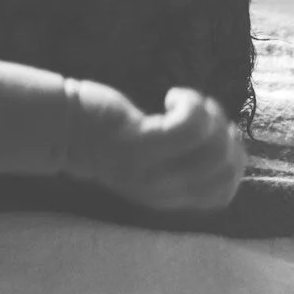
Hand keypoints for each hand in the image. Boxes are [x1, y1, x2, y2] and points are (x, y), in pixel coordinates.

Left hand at [64, 84, 247, 212]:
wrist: (60, 128)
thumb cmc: (106, 135)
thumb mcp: (147, 160)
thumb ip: (179, 161)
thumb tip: (223, 139)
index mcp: (167, 197)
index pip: (221, 195)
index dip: (232, 162)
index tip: (214, 135)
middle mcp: (162, 189)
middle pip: (224, 170)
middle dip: (226, 135)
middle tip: (202, 114)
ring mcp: (152, 169)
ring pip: (214, 149)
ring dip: (212, 117)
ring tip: (186, 103)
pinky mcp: (141, 144)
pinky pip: (189, 127)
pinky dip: (192, 105)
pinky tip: (173, 96)